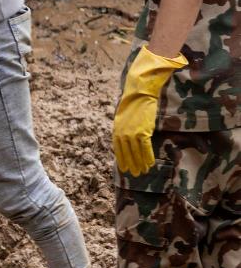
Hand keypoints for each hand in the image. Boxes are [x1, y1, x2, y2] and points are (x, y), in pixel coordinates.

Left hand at [113, 47, 186, 175]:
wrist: (140, 92)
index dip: (122, 159)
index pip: (118, 148)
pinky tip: (150, 163)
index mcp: (116, 129)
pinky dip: (148, 157)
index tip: (124, 168)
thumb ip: (124, 128)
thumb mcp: (124, 116)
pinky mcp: (142, 131)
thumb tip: (126, 138)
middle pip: (126, 153)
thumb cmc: (134, 102)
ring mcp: (132, 132)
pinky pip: (145, 148)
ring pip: (136, 153)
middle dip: (131, 164)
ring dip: (140, 163)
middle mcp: (122, 132)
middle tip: (135, 174)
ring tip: (143, 171)